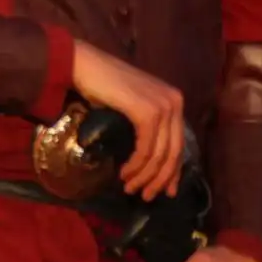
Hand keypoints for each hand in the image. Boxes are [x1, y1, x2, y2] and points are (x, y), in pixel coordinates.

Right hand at [69, 41, 185, 199]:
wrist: (82, 64)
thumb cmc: (101, 84)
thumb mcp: (133, 106)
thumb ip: (148, 126)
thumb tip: (152, 158)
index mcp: (174, 100)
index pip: (179, 144)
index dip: (173, 171)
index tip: (166, 191)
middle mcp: (174, 102)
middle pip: (173, 153)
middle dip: (160, 179)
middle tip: (146, 196)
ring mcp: (163, 106)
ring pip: (159, 154)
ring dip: (144, 176)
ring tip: (131, 188)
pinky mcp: (147, 112)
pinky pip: (146, 149)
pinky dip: (137, 165)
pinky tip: (125, 173)